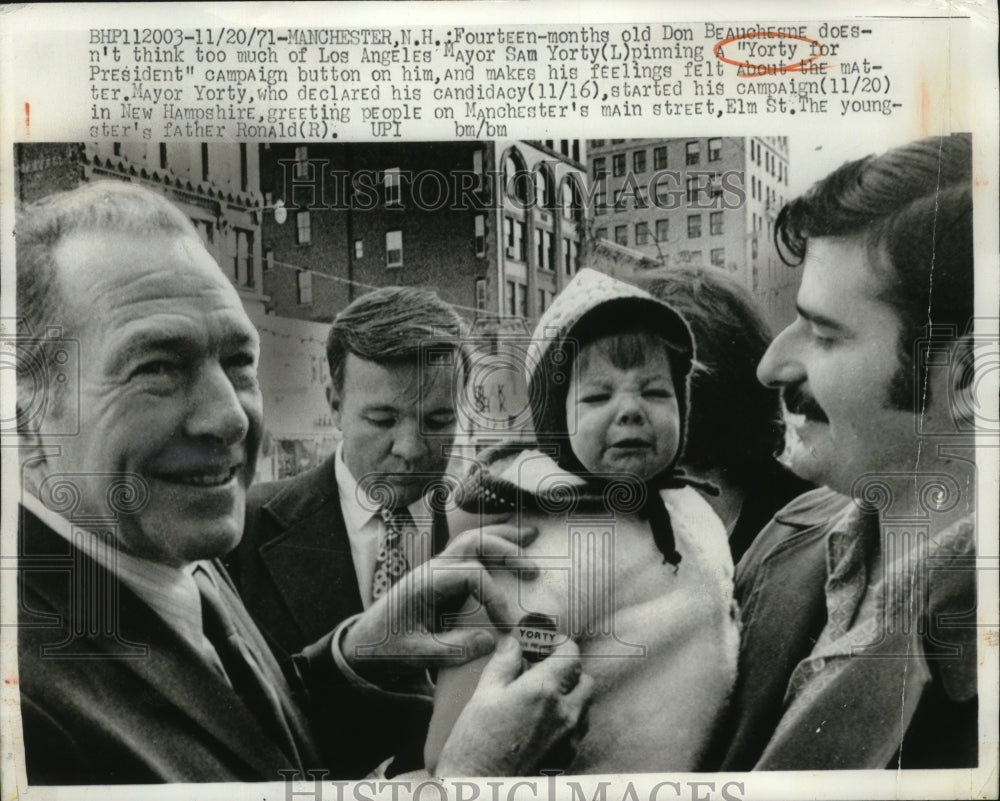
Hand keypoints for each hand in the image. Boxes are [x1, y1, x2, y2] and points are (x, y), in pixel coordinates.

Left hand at [341, 523, 538, 682]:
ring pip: (472, 540)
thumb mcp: (415, 655)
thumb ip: (452, 649)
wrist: (361, 644)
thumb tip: (492, 640)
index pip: (471, 575)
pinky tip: (512, 545)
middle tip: (534, 569)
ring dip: (502, 537)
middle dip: (506, 550)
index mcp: (425, 584)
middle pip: (472, 543)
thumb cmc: (384, 648)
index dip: (495, 597)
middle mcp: (432, 569)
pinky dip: (493, 544)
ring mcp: (437, 569)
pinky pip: (470, 552)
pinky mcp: (442, 577)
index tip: (508, 625)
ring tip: (532, 536)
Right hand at [435, 636, 592, 775]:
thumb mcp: (482, 696)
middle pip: (585, 679)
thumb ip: (503, 664)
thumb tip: (513, 643)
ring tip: (540, 700)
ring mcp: (569, 739)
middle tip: (542, 672)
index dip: (560, 644)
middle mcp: (565, 713)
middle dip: (568, 672)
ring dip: (570, 697)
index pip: (571, 654)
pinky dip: (567, 721)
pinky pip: (578, 731)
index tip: (546, 645)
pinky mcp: (567, 759)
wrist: (479, 793)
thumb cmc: (475, 747)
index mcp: (543, 691)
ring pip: (585, 706)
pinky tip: (540, 725)